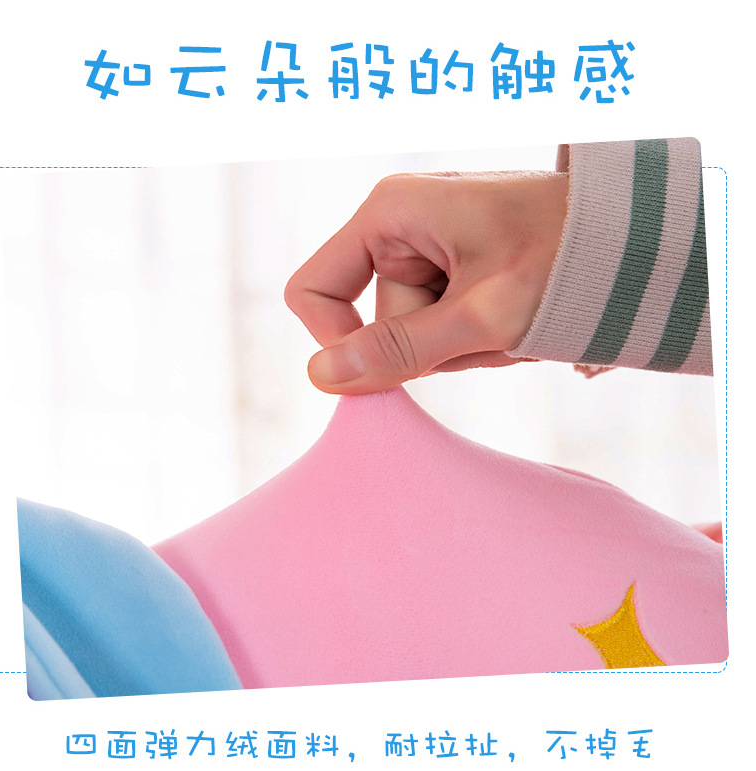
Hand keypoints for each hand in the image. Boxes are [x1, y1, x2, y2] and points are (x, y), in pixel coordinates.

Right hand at [285, 170, 568, 393]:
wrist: (636, 240)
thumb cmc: (566, 258)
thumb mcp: (480, 314)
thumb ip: (399, 348)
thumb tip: (321, 376)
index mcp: (389, 215)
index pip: (312, 290)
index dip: (338, 341)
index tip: (390, 370)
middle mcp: (399, 227)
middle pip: (375, 322)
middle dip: (432, 345)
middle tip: (493, 330)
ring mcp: (428, 250)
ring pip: (413, 332)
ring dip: (463, 345)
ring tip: (515, 322)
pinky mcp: (453, 270)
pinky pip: (440, 326)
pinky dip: (477, 338)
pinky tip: (517, 320)